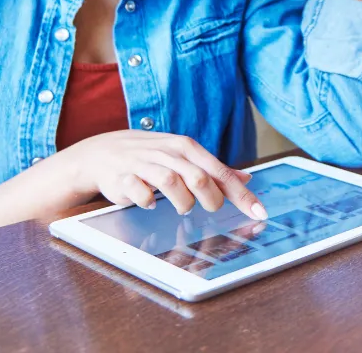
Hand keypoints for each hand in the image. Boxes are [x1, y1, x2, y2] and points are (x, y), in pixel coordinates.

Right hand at [62, 130, 267, 219]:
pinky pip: (141, 191)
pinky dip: (148, 200)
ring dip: (182, 202)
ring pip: (172, 183)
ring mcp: (145, 163)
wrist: (103, 152)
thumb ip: (214, 170)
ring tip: (180, 207)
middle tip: (209, 209)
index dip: (241, 195)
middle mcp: (168, 153)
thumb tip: (247, 179)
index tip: (259, 213)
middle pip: (199, 178)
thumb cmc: (150, 156)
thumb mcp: (184, 157)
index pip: (220, 172)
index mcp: (186, 147)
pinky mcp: (124, 177)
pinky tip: (149, 203)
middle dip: (210, 199)